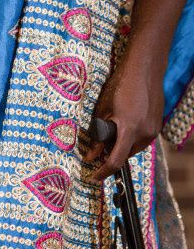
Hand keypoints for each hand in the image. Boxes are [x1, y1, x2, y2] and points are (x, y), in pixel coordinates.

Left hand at [85, 52, 164, 179]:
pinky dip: (130, 139)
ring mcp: (153, 130)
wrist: (143, 71)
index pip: (116, 161)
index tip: (94, 177)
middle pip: (125, 156)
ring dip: (121, 147)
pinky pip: (141, 140)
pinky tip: (123, 127)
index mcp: (129, 130)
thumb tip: (91, 155)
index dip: (104, 172)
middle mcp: (144, 133)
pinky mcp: (157, 125)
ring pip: (134, 148)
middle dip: (111, 156)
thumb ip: (98, 136)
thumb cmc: (119, 87)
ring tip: (110, 134)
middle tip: (97, 151)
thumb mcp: (103, 112)